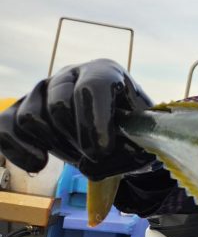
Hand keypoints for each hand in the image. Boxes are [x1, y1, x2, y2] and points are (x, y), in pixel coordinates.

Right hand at [0, 59, 154, 179]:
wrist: (117, 134)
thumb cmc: (133, 133)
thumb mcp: (144, 139)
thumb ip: (128, 152)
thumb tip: (91, 163)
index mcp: (106, 72)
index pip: (93, 87)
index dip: (95, 121)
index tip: (101, 152)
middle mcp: (71, 73)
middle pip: (59, 105)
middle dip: (77, 139)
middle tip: (96, 155)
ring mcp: (42, 89)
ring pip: (31, 118)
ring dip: (55, 146)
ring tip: (78, 155)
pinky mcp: (21, 108)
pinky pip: (5, 126)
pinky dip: (18, 149)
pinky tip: (39, 163)